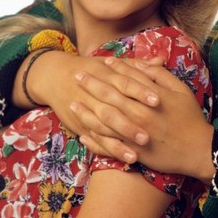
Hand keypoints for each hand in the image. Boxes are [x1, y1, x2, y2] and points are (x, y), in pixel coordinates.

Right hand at [25, 52, 158, 160]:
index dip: (141, 92)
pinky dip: (108, 149)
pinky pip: (96, 140)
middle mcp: (96, 95)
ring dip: (119, 142)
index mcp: (107, 77)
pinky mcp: (81, 126)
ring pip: (104, 128)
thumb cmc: (92, 69)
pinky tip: (124, 157)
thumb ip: (138, 65)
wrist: (55, 76)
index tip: (158, 100)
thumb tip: (161, 60)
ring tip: (138, 152)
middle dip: (130, 123)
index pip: (126, 84)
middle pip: (114, 110)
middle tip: (149, 135)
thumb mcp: (112, 64)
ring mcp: (87, 112)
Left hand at [77, 59, 214, 179]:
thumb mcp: (181, 90)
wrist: (199, 150)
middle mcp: (140, 114)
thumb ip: (160, 76)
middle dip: (92, 85)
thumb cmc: (191, 118)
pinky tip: (82, 135)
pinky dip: (94, 141)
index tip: (101, 62)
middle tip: (77, 76)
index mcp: (151, 97)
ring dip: (86, 112)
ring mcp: (135, 134)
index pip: (127, 78)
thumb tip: (143, 64)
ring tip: (72, 104)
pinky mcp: (134, 152)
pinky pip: (109, 146)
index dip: (113, 69)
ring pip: (104, 122)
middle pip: (110, 96)